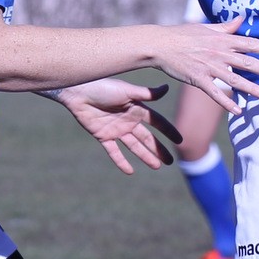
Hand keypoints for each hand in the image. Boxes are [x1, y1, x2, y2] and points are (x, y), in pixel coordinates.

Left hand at [54, 79, 180, 173]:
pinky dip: (121, 161)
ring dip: (145, 156)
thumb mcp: (127, 90)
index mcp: (136, 109)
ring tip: (156, 166)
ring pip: (134, 146)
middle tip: (169, 161)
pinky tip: (129, 171)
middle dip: (158, 149)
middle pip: (147, 138)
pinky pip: (113, 151)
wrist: (79, 92)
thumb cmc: (103, 87)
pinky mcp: (102, 136)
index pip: (157, 122)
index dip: (168, 131)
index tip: (179, 141)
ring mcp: (116, 129)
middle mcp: (128, 120)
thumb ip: (147, 94)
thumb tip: (167, 88)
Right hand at [153, 17, 258, 112]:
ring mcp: (209, 67)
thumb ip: (225, 26)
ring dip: (252, 89)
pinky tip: (238, 111)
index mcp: (222, 39)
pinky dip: (226, 103)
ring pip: (235, 79)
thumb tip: (241, 19)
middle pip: (248, 62)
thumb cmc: (181, 34)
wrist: (159, 45)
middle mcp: (219, 52)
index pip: (250, 43)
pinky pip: (215, 93)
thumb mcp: (205, 27)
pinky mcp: (198, 79)